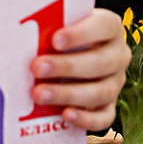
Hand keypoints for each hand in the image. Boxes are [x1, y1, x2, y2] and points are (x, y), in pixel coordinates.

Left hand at [29, 8, 129, 130]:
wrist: (65, 56)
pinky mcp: (109, 106)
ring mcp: (115, 82)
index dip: (80, 33)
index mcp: (110, 27)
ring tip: (38, 94)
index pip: (104, 26)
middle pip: (100, 62)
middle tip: (37, 68)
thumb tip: (24, 33)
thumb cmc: (57, 34)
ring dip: (67, 94)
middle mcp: (118, 55)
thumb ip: (49, 27)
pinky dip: (85, 119)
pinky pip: (103, 118)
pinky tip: (64, 114)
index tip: (54, 39)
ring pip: (100, 92)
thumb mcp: (56, 25)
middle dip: (67, 66)